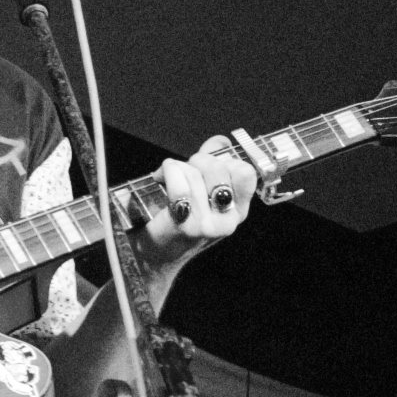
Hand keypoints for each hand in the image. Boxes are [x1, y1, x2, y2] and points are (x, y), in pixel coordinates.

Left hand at [136, 136, 260, 266]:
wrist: (151, 255)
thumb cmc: (174, 221)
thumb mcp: (202, 192)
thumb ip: (213, 164)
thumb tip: (221, 142)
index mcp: (237, 211)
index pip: (245, 172)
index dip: (224, 160)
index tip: (206, 167)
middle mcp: (228, 220)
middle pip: (219, 166)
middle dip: (196, 162)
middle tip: (183, 174)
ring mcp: (209, 224)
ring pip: (195, 171)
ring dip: (176, 169)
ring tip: (168, 183)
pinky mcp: (187, 224)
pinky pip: (179, 179)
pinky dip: (166, 173)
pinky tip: (159, 181)